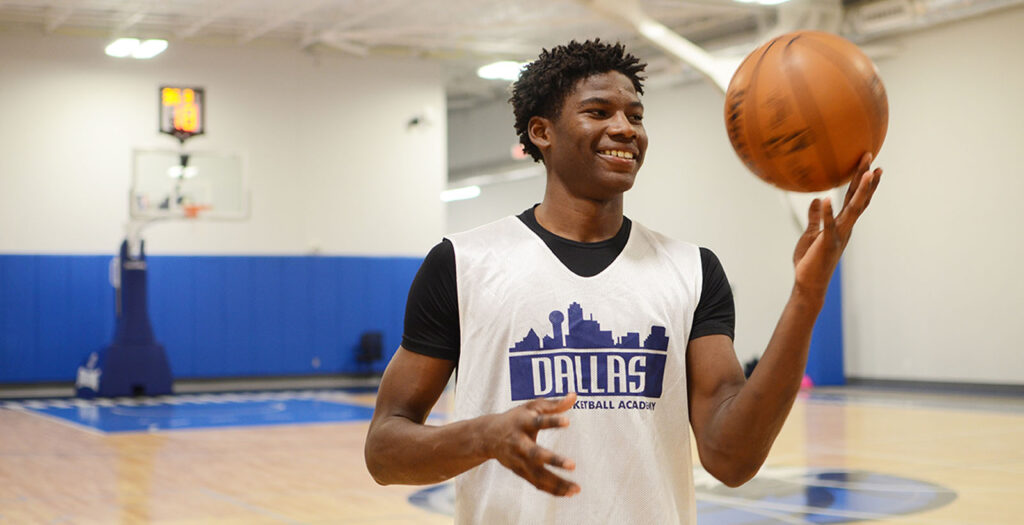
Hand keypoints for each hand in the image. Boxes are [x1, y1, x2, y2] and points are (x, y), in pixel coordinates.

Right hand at [482, 392, 579, 496]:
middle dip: (553, 460)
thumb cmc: (516, 418)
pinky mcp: (520, 472)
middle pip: (536, 454)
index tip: (568, 420)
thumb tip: (574, 396)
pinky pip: (537, 483)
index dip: (552, 421)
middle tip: (572, 465)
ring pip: (538, 474)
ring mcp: (518, 460)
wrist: (488, 436)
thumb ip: (554, 404)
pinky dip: (552, 490)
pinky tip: (568, 493)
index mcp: (523, 423)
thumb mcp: (532, 407)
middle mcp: (520, 443)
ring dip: (557, 483)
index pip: (539, 422)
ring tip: (576, 489)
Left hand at [792, 153, 881, 295]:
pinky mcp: (827, 243)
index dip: (861, 182)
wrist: (808, 284)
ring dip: (861, 191)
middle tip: (871, 156)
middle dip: (866, 178)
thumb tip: (816, 200)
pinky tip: (826, 198)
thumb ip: (815, 218)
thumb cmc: (809, 261)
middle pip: (858, 198)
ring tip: (868, 173)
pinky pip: (828, 226)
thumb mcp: (810, 235)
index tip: (869, 164)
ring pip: (853, 210)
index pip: (853, 199)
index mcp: (841, 224)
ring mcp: (839, 235)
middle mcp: (845, 228)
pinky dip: (827, 213)